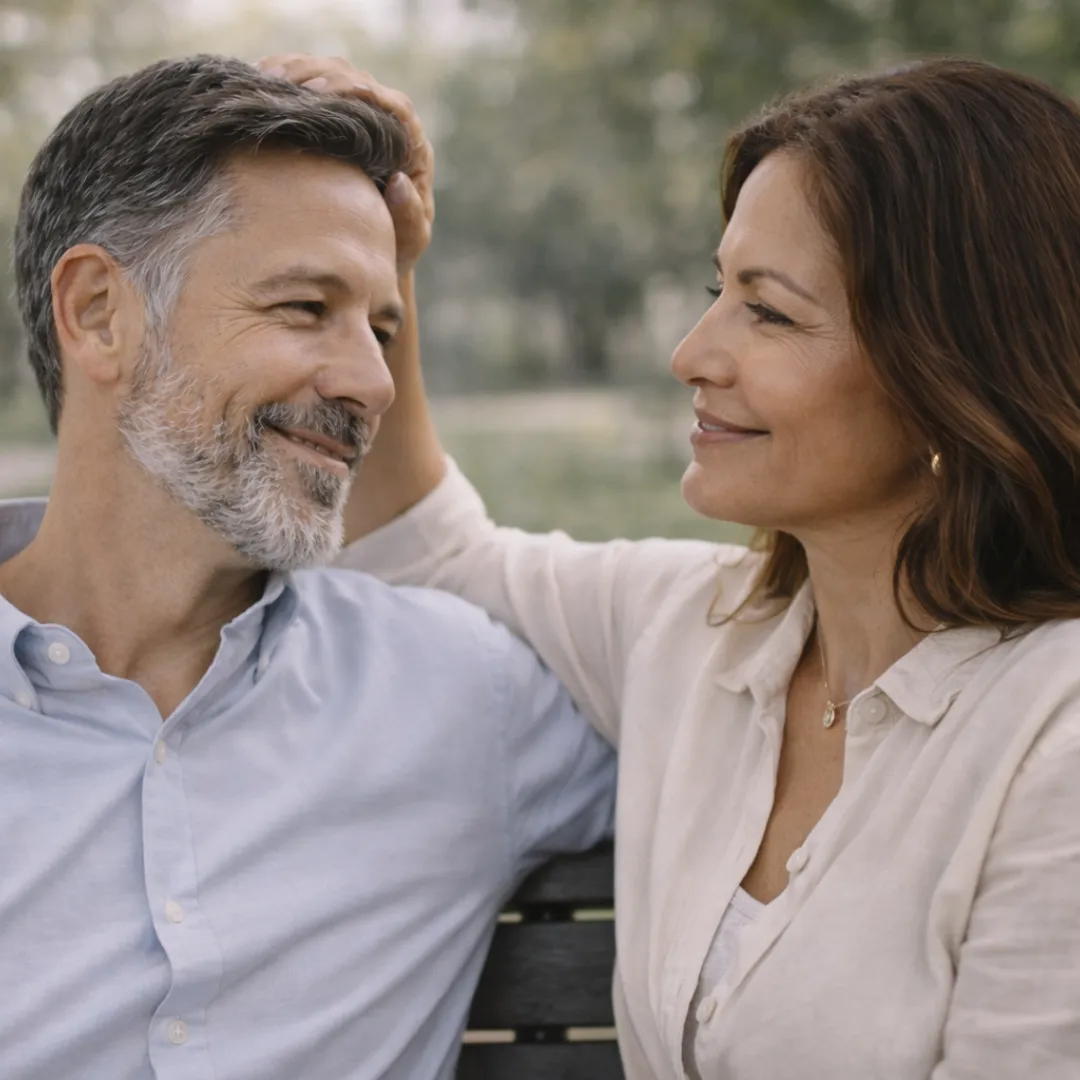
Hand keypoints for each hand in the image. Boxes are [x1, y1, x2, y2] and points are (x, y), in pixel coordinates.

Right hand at [256, 53, 434, 276]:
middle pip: (355, 79)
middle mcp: (385, 122)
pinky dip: (284, 77)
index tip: (319, 94)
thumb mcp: (408, 241)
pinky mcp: (332, 116)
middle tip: (281, 82)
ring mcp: (357, 115)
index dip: (357, 92)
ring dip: (295, 70)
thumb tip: (399, 182)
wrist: (370, 252)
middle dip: (317, 75)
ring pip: (330, 74)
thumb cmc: (395, 248)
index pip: (393, 105)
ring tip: (262, 78)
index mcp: (410, 146)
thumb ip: (409, 217)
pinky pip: (309, 83)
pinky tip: (257, 79)